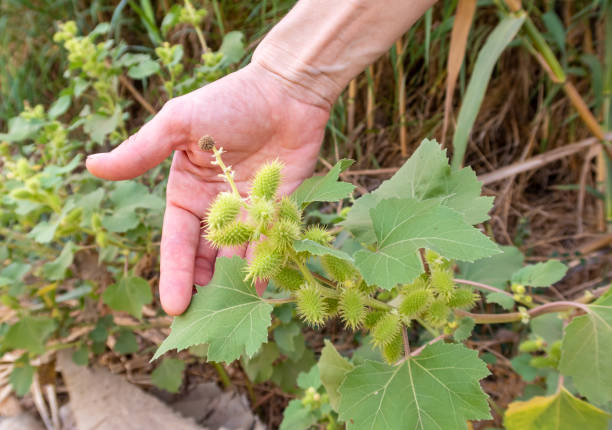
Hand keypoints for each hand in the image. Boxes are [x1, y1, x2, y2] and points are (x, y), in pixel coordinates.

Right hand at [86, 63, 329, 314]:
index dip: (175, 274)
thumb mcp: (179, 124)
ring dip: (235, 284)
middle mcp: (217, 208)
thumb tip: (92, 166)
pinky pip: (273, 242)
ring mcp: (249, 210)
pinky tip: (267, 290)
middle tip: (204, 322)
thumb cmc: (228, 102)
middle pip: (207, 257)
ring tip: (234, 314)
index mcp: (188, 193)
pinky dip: (269, 264)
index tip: (174, 307)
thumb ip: (142, 151)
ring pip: (239, 256)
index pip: (177, 242)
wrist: (284, 91)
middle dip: (204, 288)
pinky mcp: (281, 208)